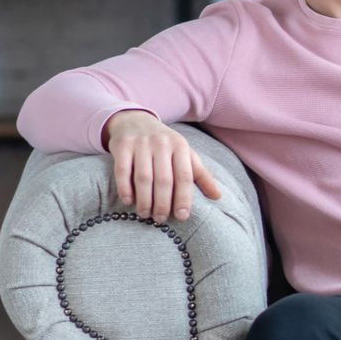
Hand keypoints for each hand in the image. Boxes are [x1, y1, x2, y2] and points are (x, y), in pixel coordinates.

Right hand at [104, 109, 223, 223]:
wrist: (135, 120)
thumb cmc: (164, 144)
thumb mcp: (185, 154)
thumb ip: (200, 174)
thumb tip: (217, 196)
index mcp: (180, 146)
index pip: (184, 176)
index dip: (184, 198)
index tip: (182, 216)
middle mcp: (162, 143)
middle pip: (164, 179)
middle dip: (163, 203)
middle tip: (160, 219)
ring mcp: (141, 144)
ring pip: (143, 178)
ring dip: (144, 200)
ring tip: (145, 214)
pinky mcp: (122, 146)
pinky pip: (122, 171)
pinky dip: (125, 188)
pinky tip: (128, 201)